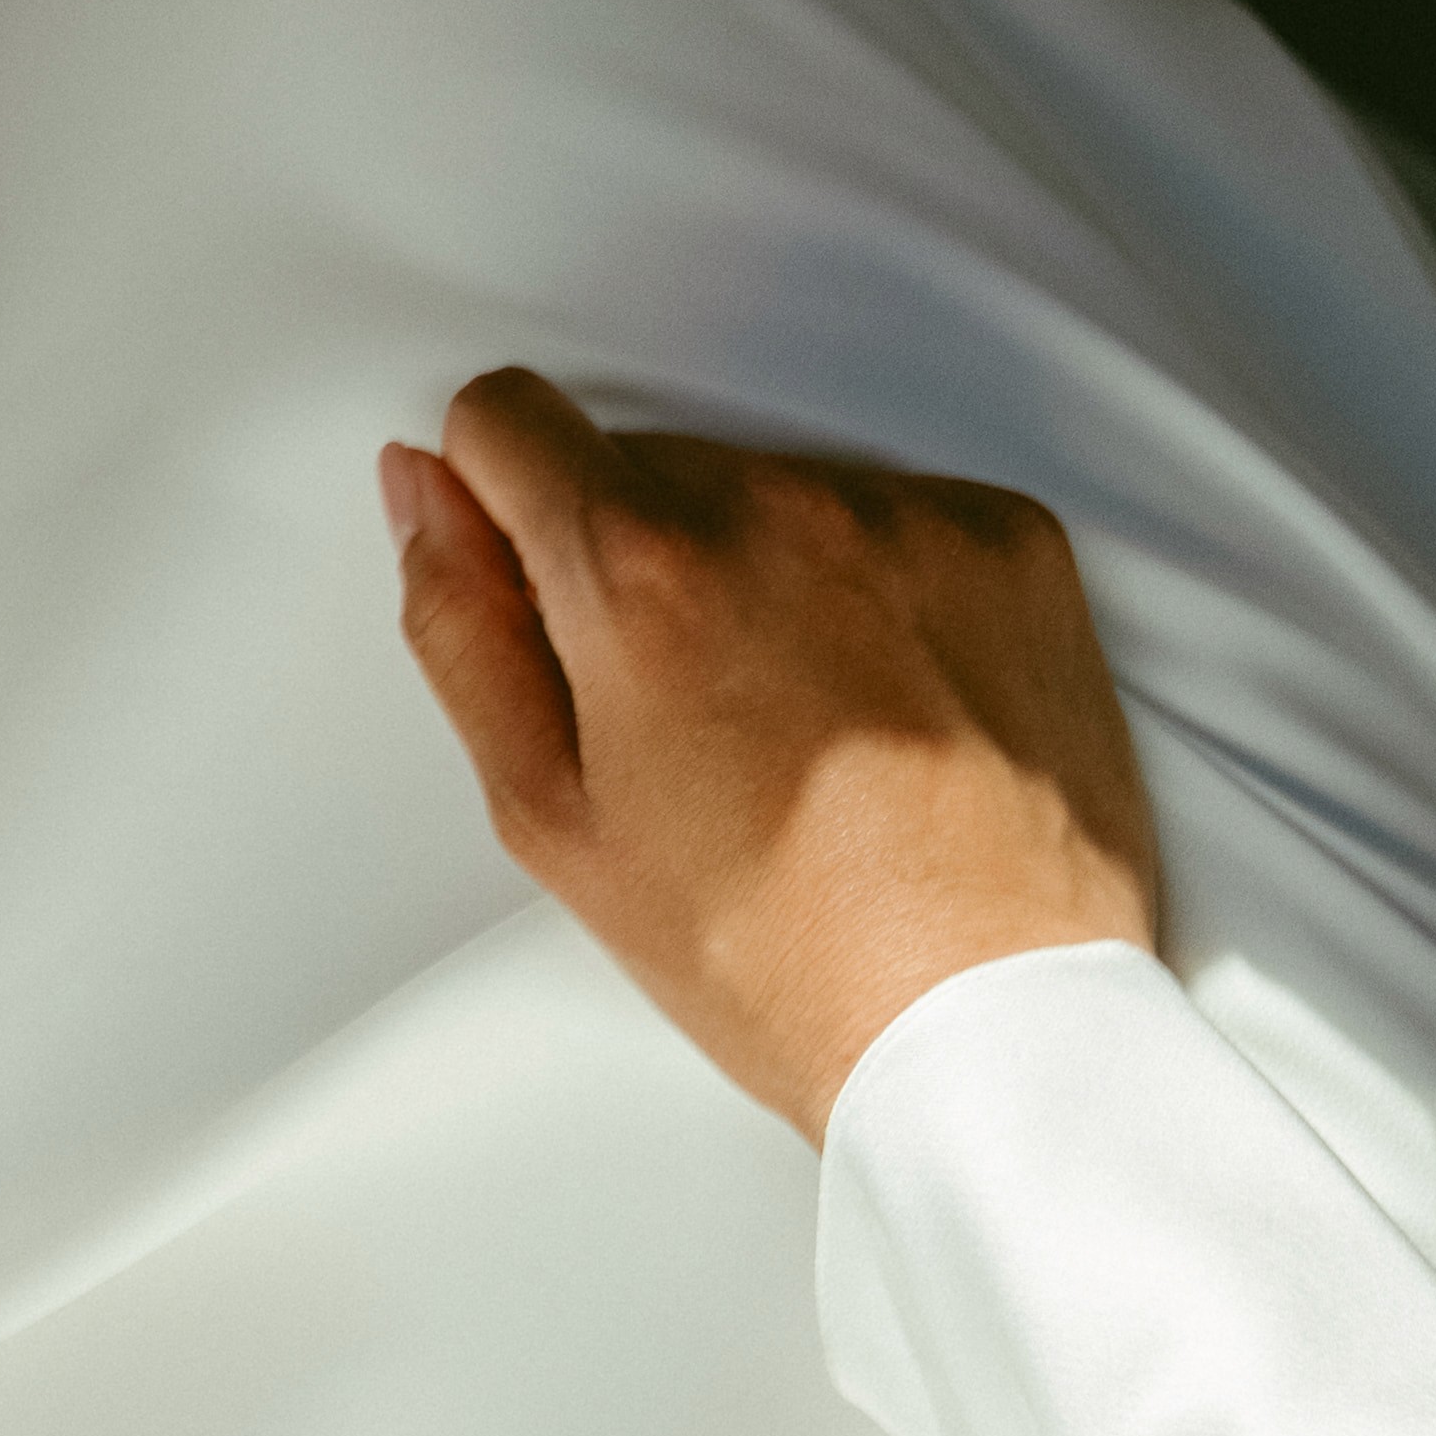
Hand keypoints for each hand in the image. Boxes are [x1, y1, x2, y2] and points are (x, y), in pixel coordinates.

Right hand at [385, 371, 1163, 1140]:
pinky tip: (892, 704)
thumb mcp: (555, 821)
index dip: (501, 502)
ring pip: (770, 486)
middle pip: (644, 460)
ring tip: (807, 721)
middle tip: (690, 712)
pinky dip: (882, 583)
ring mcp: (907, 516)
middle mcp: (776, 509)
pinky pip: (896, 510)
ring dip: (765, 569)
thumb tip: (425, 491)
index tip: (544, 586)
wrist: (996, 1022)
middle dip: (641, 560)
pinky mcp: (1009, 538)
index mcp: (641, 572)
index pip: (507, 413)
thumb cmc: (784, 954)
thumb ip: (462, 625)